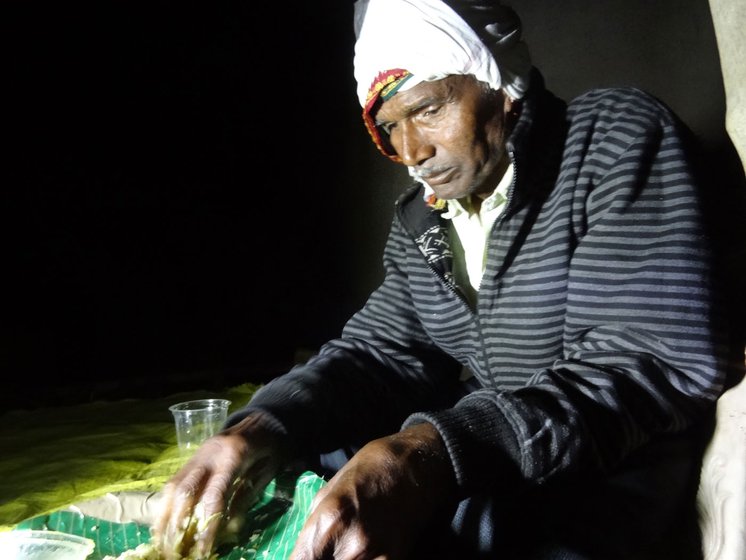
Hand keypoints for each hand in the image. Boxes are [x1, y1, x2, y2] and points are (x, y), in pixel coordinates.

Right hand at [150, 411, 290, 559]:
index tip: (202, 550)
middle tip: (175, 550)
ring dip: (165, 516)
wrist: (262, 419)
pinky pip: (174, 481)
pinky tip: (163, 523)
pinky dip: (166, 504)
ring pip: (173, 486)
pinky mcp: (192, 457)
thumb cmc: (270, 447)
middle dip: (177, 524)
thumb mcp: (267, 471)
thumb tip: (230, 528)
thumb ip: (247, 496)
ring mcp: (198, 453)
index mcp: (233, 456)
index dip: (206, 525)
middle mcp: (209, 453)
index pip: (214, 496)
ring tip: (162, 541)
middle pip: (184, 491)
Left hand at [289, 422, 456, 559]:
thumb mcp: (329, 491)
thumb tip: (304, 553)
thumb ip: (315, 527)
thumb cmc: (369, 469)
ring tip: (346, 548)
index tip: (306, 556)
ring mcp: (377, 555)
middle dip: (322, 558)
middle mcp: (352, 544)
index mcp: (329, 519)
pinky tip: (363, 552)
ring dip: (344, 559)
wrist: (417, 465)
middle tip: (327, 549)